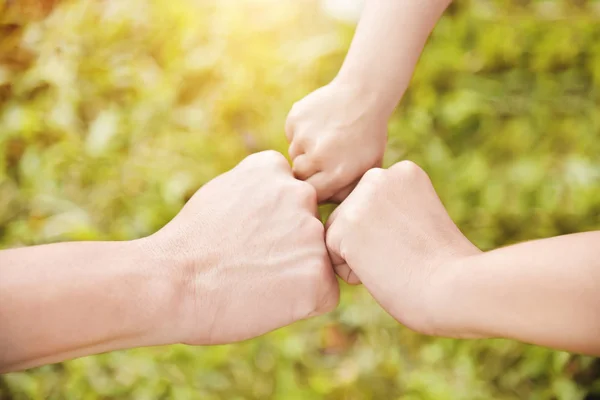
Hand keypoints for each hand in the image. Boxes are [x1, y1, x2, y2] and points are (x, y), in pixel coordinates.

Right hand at [146, 151, 338, 344]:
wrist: (171, 283)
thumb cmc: (189, 246)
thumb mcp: (221, 193)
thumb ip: (257, 190)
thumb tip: (276, 205)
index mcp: (273, 168)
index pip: (292, 197)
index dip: (273, 224)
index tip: (246, 238)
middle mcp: (300, 193)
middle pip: (308, 228)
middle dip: (288, 248)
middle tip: (251, 264)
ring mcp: (312, 233)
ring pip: (318, 260)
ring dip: (297, 274)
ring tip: (257, 283)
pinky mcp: (318, 274)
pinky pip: (325, 293)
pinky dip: (304, 303)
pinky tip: (270, 301)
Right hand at [285, 80, 388, 202]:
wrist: (364, 95)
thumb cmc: (368, 137)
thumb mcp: (368, 168)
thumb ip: (348, 193)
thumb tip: (326, 213)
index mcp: (337, 173)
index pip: (311, 194)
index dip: (315, 188)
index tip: (322, 181)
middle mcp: (318, 156)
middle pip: (298, 175)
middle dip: (308, 170)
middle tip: (323, 157)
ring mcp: (305, 136)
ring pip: (293, 154)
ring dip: (305, 149)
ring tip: (325, 138)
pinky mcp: (295, 118)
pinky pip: (291, 134)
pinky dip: (301, 131)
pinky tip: (320, 123)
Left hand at [325, 161, 479, 334]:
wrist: (457, 288)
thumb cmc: (447, 267)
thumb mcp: (422, 218)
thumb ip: (393, 209)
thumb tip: (362, 223)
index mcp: (403, 171)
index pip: (370, 207)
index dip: (391, 235)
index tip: (418, 243)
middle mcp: (378, 176)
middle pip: (350, 218)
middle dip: (370, 244)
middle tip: (407, 254)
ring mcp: (360, 199)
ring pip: (338, 237)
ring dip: (361, 259)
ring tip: (396, 261)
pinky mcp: (345, 226)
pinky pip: (332, 258)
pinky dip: (354, 275)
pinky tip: (385, 270)